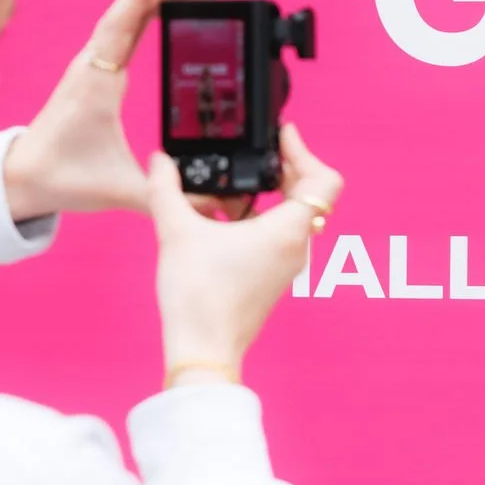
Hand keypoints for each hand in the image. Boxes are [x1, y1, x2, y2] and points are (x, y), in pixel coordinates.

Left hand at [3, 0, 219, 221]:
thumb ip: (169, 194)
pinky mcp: (95, 73)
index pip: (124, 21)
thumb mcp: (123, 190)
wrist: (22, 179)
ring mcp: (92, 66)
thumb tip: (214, 202)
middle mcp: (94, 65)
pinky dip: (144, 13)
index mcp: (99, 82)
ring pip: (126, 16)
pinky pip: (122, 30)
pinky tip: (163, 10)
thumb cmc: (63, 178)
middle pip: (131, 9)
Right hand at [151, 124, 343, 382]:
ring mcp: (287, 264)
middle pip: (307, 194)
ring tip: (227, 188)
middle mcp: (297, 246)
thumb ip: (166, 188)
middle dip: (281, 169)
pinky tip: (219, 217)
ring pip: (290, 216)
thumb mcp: (175, 231)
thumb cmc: (200, 296)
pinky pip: (275, 236)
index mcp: (288, 230)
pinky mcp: (272, 277)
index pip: (325, 181)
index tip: (283, 136)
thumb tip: (159, 161)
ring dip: (264, 195)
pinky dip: (255, 218)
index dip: (306, 151)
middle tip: (253, 154)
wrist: (202, 348)